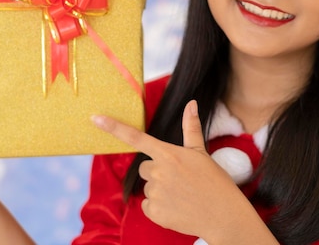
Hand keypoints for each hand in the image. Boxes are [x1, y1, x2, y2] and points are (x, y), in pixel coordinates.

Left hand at [92, 100, 253, 242]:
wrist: (224, 216)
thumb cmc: (214, 182)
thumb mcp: (201, 153)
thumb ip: (191, 128)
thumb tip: (191, 103)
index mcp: (168, 154)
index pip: (136, 137)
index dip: (113, 127)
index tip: (95, 118)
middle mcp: (158, 171)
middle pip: (144, 168)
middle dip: (157, 172)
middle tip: (180, 180)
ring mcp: (155, 192)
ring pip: (148, 188)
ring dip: (160, 191)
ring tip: (182, 196)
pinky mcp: (154, 212)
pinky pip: (148, 206)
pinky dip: (159, 209)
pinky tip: (177, 208)